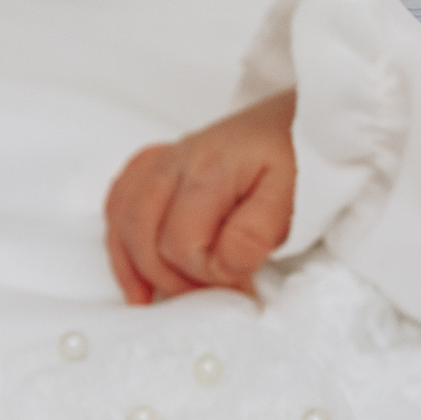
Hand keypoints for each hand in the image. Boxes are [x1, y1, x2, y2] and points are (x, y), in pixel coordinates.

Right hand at [103, 92, 300, 303]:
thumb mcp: (291, 200)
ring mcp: (164, 160)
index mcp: (207, 171)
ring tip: (150, 300)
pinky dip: (120, 237)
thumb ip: (254, 235)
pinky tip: (134, 269)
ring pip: (122, 218)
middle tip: (208, 297)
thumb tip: (222, 268)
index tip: (241, 286)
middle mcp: (175, 162)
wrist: (299, 120)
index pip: (181, 244)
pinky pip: (120, 198)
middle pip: (143, 235)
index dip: (206, 275)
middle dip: (171, 277)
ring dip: (134, 264)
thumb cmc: (300, 161)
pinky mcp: (159, 163)